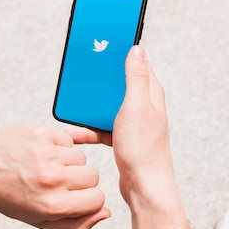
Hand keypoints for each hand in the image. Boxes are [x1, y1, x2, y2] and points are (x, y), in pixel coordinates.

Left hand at [0, 123, 109, 228]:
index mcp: (53, 204)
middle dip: (78, 179)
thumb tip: (104, 212)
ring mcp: (46, 153)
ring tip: (46, 166)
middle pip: (93, 176)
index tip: (74, 196)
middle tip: (57, 181)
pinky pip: (68, 139)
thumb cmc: (9, 196)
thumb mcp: (40, 220)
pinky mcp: (41, 133)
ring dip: (68, 161)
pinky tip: (42, 153)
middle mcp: (51, 178)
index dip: (87, 198)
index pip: (97, 198)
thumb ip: (76, 223)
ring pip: (81, 156)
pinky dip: (59, 145)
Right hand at [67, 45, 176, 205]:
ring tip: (78, 102)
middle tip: (86, 71)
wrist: (143, 188)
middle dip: (101, 78)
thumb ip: (136, 78)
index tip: (107, 40)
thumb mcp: (136, 107)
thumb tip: (136, 49)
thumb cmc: (143, 151)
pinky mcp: (123, 136)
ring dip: (93, 104)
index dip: (122, 50)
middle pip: (119, 82)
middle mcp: (144, 105)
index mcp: (150, 94)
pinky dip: (90, 127)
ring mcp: (133, 121)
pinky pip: (103, 125)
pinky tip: (78, 132)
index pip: (137, 63)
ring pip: (108, 104)